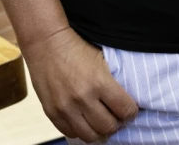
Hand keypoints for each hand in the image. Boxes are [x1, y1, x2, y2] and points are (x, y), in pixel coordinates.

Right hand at [23, 27, 136, 142]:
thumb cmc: (77, 48)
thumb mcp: (102, 60)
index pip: (125, 110)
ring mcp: (65, 108)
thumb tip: (126, 100)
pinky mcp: (51, 113)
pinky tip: (84, 121)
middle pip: (108, 127)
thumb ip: (113, 82)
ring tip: (101, 122)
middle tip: (117, 117)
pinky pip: (70, 133)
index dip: (131, 112)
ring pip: (90, 136)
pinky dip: (81, 130)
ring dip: (99, 131)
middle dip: (117, 123)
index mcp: (99, 82)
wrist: (46, 44)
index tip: (130, 110)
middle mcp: (82, 98)